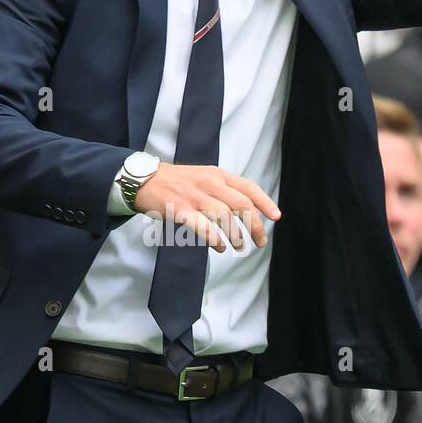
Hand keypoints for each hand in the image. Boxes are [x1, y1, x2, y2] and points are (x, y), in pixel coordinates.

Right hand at [135, 163, 279, 251]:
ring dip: (236, 235)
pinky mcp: (180, 209)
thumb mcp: (205, 178)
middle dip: (255, 226)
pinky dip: (214, 239)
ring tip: (239, 246)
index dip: (265, 203)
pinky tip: (218, 247)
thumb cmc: (178, 183)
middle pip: (241, 205)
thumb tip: (248, 211)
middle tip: (260, 242)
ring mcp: (195, 196)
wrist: (145, 179)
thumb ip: (225, 191)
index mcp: (219, 175)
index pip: (249, 188)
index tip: (276, 217)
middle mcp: (210, 184)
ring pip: (225, 217)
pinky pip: (203, 227)